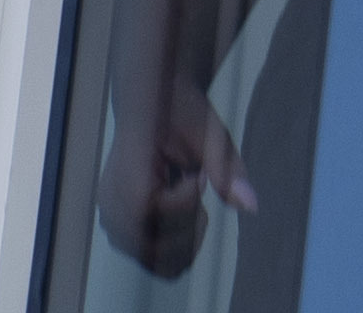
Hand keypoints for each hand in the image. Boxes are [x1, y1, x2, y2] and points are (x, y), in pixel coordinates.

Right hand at [106, 72, 252, 267]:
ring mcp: (110, 221)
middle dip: (189, 226)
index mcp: (127, 178)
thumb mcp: (209, 133)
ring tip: (189, 199)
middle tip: (197, 186)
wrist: (151, 101)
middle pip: (156, 250)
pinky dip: (173, 243)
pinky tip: (181, 211)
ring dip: (183, 239)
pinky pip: (149, 256)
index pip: (158, 215)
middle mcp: (111, 206)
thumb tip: (251, 206)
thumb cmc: (179, 111)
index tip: (197, 172)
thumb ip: (226, 171)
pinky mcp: (117, 228)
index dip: (189, 199)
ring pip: (154, 261)